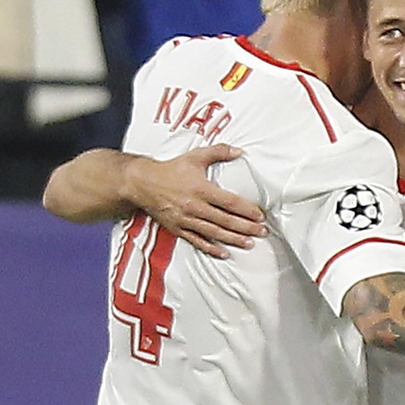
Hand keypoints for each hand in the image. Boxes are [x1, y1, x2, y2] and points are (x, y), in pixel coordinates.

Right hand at [124, 144, 267, 257]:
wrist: (142, 183)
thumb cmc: (171, 169)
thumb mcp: (195, 157)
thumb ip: (219, 152)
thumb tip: (239, 151)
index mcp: (201, 189)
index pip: (229, 202)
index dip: (247, 210)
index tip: (261, 215)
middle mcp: (194, 206)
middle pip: (225, 220)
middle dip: (246, 227)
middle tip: (262, 232)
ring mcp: (186, 219)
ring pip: (214, 233)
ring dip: (233, 239)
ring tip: (249, 243)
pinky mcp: (178, 228)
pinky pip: (196, 241)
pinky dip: (210, 248)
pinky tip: (224, 253)